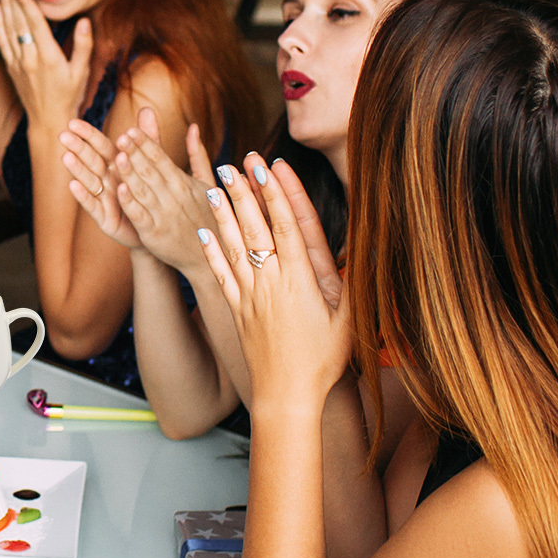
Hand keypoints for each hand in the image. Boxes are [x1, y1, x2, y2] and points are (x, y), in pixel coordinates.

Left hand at [0, 0, 92, 131]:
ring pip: (7, 29)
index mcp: (48, 56)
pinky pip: (2, 43)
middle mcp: (30, 58)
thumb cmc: (69, 96)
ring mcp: (18, 63)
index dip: (24, 0)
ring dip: (3, 6)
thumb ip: (84, 44)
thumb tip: (84, 20)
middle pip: (17, 21)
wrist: (48, 120)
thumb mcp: (82, 71)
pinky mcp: (11, 68)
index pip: (34, 22)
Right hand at [58, 119, 139, 248]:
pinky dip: (84, 196)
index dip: (88, 135)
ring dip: (77, 170)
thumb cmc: (150, 192)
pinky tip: (74, 185)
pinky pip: (93, 205)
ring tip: (66, 157)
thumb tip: (147, 108)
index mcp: (117, 165)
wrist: (159, 227)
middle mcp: (107, 180)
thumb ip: (147, 137)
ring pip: (89, 181)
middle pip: (91, 161)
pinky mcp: (105, 218)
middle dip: (78, 149)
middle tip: (63, 136)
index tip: (73, 122)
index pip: (100, 146)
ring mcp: (104, 199)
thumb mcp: (151, 162)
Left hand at [108, 109, 216, 273]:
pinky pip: (140, 215)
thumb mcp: (206, 183)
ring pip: (143, 190)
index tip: (130, 130)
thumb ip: (197, 154)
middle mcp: (173, 196)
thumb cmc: (206, 215)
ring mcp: (163, 215)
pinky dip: (130, 202)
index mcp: (183, 182)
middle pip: (150, 171)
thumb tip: (192, 127)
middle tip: (120, 137)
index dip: (145, 144)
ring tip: (116, 158)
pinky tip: (119, 190)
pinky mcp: (154, 234)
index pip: (160, 158)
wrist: (208, 255)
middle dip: (134, 153)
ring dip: (130, 173)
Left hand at [196, 156, 352, 411]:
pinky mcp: (236, 310)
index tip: (269, 167)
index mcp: (302, 280)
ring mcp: (250, 295)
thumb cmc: (325, 359)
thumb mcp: (349, 318)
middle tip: (234, 163)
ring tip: (211, 185)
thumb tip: (356, 250)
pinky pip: (220, 275)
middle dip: (245, 192)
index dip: (277, 194)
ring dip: (223, 214)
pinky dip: (211, 252)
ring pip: (233, 246)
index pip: (289, 226)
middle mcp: (272, 282)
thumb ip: (348, 281)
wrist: (287, 394)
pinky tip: (202, 231)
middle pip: (256, 228)